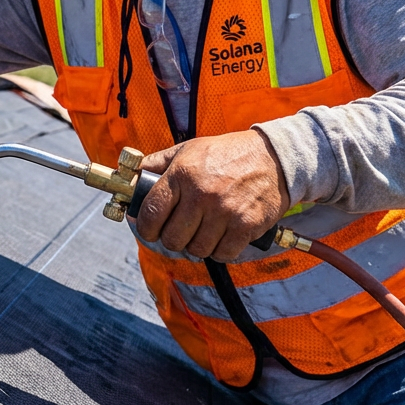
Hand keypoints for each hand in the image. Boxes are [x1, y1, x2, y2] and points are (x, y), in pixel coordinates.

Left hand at [135, 130, 290, 262]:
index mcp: (182, 174)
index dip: (145, 228)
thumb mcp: (188, 150)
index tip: (149, 231)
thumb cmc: (227, 154)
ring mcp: (224, 212)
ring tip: (201, 233)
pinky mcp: (246, 226)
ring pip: (196, 250)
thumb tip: (129, 177)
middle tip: (178, 233)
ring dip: (196, 246)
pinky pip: (223, 254)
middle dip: (171, 240)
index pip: (152, 212)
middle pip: (172, 238)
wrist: (275, 157)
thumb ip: (156, 163)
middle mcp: (201, 194)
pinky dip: (220, 252)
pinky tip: (221, 238)